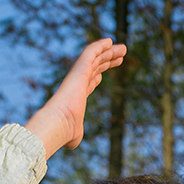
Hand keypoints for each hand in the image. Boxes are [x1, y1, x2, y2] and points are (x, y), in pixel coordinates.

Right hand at [24, 40, 126, 158]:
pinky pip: (91, 52)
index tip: (103, 74)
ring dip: (110, 52)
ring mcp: (78, 75)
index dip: (96, 77)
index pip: (87, 84)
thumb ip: (76, 135)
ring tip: (124, 49)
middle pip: (95, 68)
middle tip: (120, 56)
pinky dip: (100, 45)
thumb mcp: (74, 137)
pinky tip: (111, 41)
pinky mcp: (80, 68)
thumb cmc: (66, 132)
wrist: (60, 122)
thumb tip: (72, 142)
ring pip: (96, 58)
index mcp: (76, 97)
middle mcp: (77, 83)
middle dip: (107, 62)